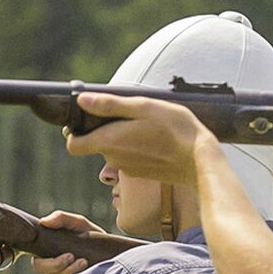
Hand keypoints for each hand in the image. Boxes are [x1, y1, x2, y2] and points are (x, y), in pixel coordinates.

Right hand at [23, 210, 102, 273]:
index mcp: (48, 254)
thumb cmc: (89, 234)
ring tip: (85, 261)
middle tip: (72, 257)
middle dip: (56, 266)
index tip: (66, 254)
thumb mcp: (78, 223)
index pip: (37, 264)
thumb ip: (61, 218)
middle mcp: (53, 269)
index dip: (45, 263)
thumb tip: (44, 222)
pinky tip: (89, 271)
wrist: (111, 250)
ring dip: (70, 271)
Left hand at [65, 94, 208, 184]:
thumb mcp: (142, 107)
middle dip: (105, 128)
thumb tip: (82, 100)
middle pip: (96, 143)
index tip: (85, 119)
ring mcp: (127, 168)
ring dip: (122, 136)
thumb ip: (109, 105)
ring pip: (114, 149)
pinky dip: (135, 146)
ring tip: (146, 124)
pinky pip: (129, 156)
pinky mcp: (140, 172)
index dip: (74, 132)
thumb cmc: (174, 129)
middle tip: (128, 113)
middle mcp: (114, 159)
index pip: (73, 146)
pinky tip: (154, 137)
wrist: (199, 160)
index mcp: (109, 142)